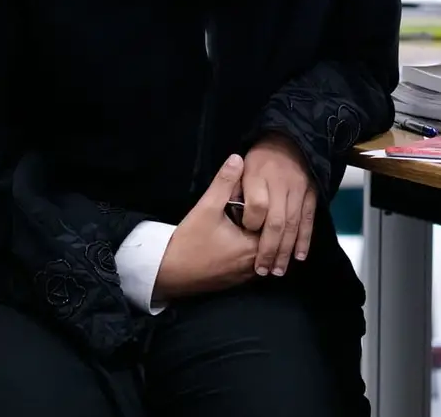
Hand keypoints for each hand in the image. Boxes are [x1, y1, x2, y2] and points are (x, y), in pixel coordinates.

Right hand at [152, 154, 256, 302]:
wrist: (166, 273)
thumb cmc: (188, 241)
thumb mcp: (206, 207)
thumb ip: (224, 183)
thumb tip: (238, 158)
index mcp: (253, 248)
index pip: (274, 225)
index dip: (266, 209)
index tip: (255, 197)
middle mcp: (254, 266)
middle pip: (269, 239)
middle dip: (262, 223)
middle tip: (248, 208)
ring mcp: (245, 277)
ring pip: (261, 252)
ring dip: (255, 238)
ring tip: (242, 222)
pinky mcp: (236, 282)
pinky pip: (251, 263)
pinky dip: (248, 251)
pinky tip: (234, 239)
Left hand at [241, 133, 315, 276]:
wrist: (288, 140)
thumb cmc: (259, 158)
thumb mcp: (240, 169)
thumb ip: (231, 188)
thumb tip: (227, 213)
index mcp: (259, 175)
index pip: (257, 205)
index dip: (251, 222)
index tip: (245, 234)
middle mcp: (281, 184)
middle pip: (276, 221)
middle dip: (269, 249)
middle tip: (263, 270)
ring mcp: (298, 189)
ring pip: (293, 225)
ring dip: (286, 250)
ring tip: (278, 270)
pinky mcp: (311, 194)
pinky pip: (308, 220)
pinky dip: (304, 239)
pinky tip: (299, 256)